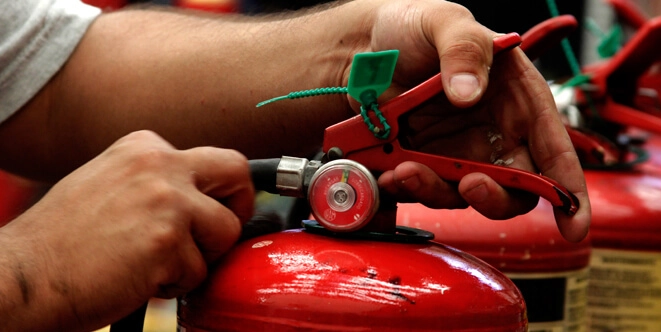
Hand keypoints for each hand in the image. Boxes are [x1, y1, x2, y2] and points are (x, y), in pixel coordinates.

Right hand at [0, 131, 253, 330]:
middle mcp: (159, 164)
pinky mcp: (166, 243)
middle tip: (218, 235)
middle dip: (239, 207)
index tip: (211, 212)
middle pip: (237, 174)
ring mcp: (166, 201)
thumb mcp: (112, 182)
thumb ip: (158, 181)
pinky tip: (141, 278)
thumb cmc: (64, 238)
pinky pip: (200, 272)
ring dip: (200, 257)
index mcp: (146, 147)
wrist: (26, 274)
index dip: (220, 193)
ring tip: (160, 265)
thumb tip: (205, 198)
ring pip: (226, 232)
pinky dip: (176, 284)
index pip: (216, 160)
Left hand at [344, 0, 589, 241]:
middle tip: (470, 185)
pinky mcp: (423, 163)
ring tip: (406, 169)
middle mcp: (493, 134)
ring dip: (437, 191)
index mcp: (517, 99)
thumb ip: (465, 49)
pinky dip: (407, 187)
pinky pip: (423, 189)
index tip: (575, 224)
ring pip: (462, 196)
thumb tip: (469, 92)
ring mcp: (457, 153)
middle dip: (495, 198)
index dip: (569, 189)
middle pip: (514, 189)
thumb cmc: (414, 28)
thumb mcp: (445, 23)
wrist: (365, 47)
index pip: (553, 149)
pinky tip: (390, 171)